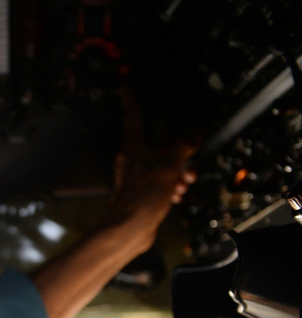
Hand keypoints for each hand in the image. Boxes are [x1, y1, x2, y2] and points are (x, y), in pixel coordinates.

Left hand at [107, 87, 197, 242]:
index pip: (134, 117)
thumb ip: (183, 148)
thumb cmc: (143, 198)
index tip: (125, 87)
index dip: (131, 101)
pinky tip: (176, 196)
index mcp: (134, 148)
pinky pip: (160, 182)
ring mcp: (135, 176)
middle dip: (177, 155)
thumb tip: (193, 134)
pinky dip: (170, 186)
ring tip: (182, 185)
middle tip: (188, 166)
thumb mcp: (170, 168)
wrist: (130, 228)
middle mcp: (132, 160)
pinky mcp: (140, 192)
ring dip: (177, 173)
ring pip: (161, 166)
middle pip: (158, 146)